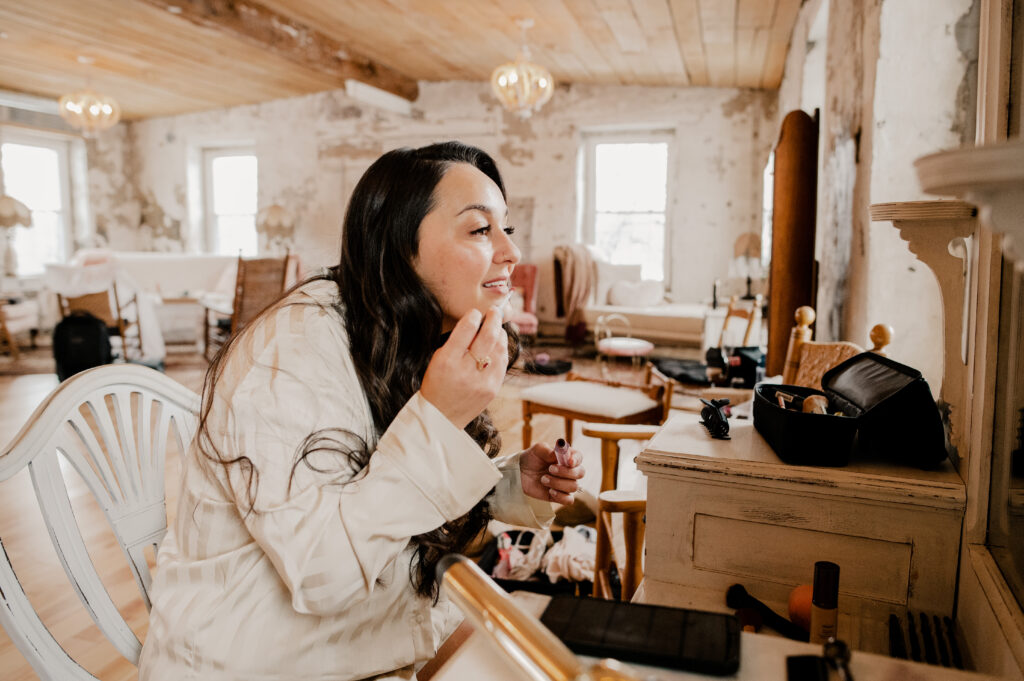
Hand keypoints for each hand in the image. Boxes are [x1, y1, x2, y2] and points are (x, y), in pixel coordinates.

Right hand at [420, 307, 508, 428]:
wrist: (442, 416)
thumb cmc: (437, 384)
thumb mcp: (437, 360)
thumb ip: (456, 342)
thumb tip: (476, 323)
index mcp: (447, 361)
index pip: (466, 329)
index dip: (473, 316)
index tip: (475, 312)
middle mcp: (466, 370)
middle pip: (487, 336)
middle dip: (494, 319)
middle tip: (496, 310)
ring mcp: (482, 381)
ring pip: (499, 348)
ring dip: (500, 333)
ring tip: (497, 326)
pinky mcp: (493, 389)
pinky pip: (503, 363)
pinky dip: (502, 350)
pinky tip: (499, 344)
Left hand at [520, 442, 584, 505]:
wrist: (520, 473)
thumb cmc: (531, 459)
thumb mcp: (537, 450)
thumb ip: (547, 450)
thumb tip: (557, 453)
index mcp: (566, 457)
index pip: (579, 457)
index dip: (576, 459)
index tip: (568, 461)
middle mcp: (569, 471)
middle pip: (580, 473)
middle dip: (566, 472)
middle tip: (550, 469)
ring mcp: (565, 484)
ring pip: (574, 486)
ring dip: (557, 483)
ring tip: (543, 479)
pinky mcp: (560, 496)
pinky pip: (569, 500)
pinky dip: (560, 496)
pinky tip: (550, 491)